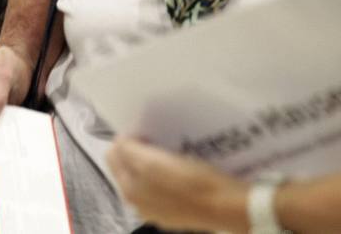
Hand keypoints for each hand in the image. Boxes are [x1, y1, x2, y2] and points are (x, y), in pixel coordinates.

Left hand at [105, 137, 246, 232]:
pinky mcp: (179, 208)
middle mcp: (140, 203)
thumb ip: (128, 151)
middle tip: (157, 137)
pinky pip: (167, 184)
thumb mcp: (152, 163)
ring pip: (148, 175)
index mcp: (129, 191)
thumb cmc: (191, 184)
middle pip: (129, 166)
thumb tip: (120, 142)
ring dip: (155, 160)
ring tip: (171, 149)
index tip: (143, 131)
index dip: (126, 139)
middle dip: (138, 149)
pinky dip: (170, 172)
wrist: (227, 206)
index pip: (112, 156)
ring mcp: (159, 208)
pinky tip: (183, 165)